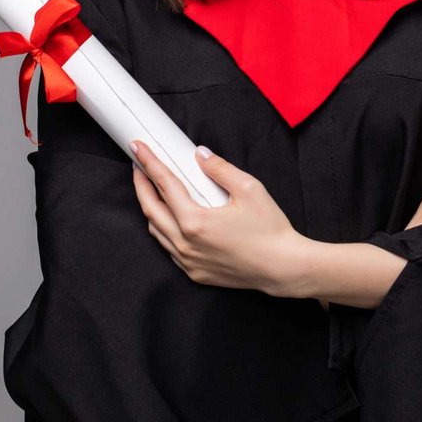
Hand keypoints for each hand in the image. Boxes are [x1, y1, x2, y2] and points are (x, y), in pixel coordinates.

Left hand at [130, 139, 303, 294]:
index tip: (138, 149)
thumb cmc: (269, 230)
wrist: (282, 267)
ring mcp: (189, 261)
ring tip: (153, 190)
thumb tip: (200, 156)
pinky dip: (164, 230)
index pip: (164, 185)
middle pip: (151, 210)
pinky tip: (172, 219)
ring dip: (151, 208)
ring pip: (157, 232)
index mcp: (195, 222)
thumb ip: (220, 169)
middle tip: (139, 166)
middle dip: (141, 185)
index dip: (149, 163)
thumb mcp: (249, 189)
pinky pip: (169, 249)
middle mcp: (186, 244)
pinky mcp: (195, 273)